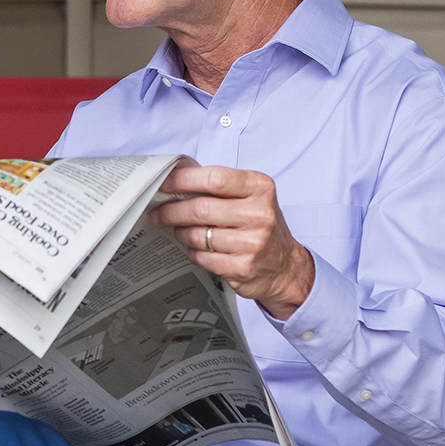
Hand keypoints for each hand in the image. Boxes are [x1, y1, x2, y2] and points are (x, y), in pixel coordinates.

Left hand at [150, 165, 314, 320]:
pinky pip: (202, 257)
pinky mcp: (242, 267)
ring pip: (196, 235)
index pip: (214, 178)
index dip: (183, 180)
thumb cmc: (261, 227)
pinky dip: (193, 253)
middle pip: (200, 209)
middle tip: (158, 213)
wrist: (286, 267)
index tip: (163, 183)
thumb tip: (174, 183)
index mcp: (260, 188)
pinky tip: (198, 249)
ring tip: (180, 231)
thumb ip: (220, 188)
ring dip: (181, 233)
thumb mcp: (251, 198)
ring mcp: (252, 242)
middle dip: (171, 211)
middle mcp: (259, 214)